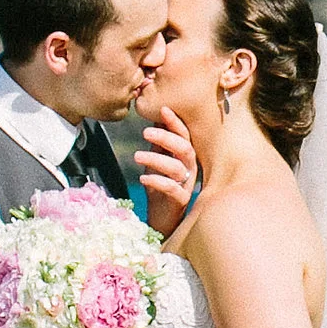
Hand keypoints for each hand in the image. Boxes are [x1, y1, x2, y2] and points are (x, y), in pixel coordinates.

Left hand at [134, 114, 199, 230]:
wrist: (162, 218)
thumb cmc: (160, 187)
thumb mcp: (157, 162)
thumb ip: (158, 145)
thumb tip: (154, 120)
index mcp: (185, 156)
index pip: (184, 135)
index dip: (175, 122)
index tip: (162, 109)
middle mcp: (190, 168)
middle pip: (184, 148)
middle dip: (166, 137)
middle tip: (145, 133)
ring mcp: (187, 185)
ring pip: (177, 168)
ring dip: (156, 159)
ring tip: (136, 156)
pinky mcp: (181, 200)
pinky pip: (171, 188)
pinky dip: (157, 181)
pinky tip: (143, 178)